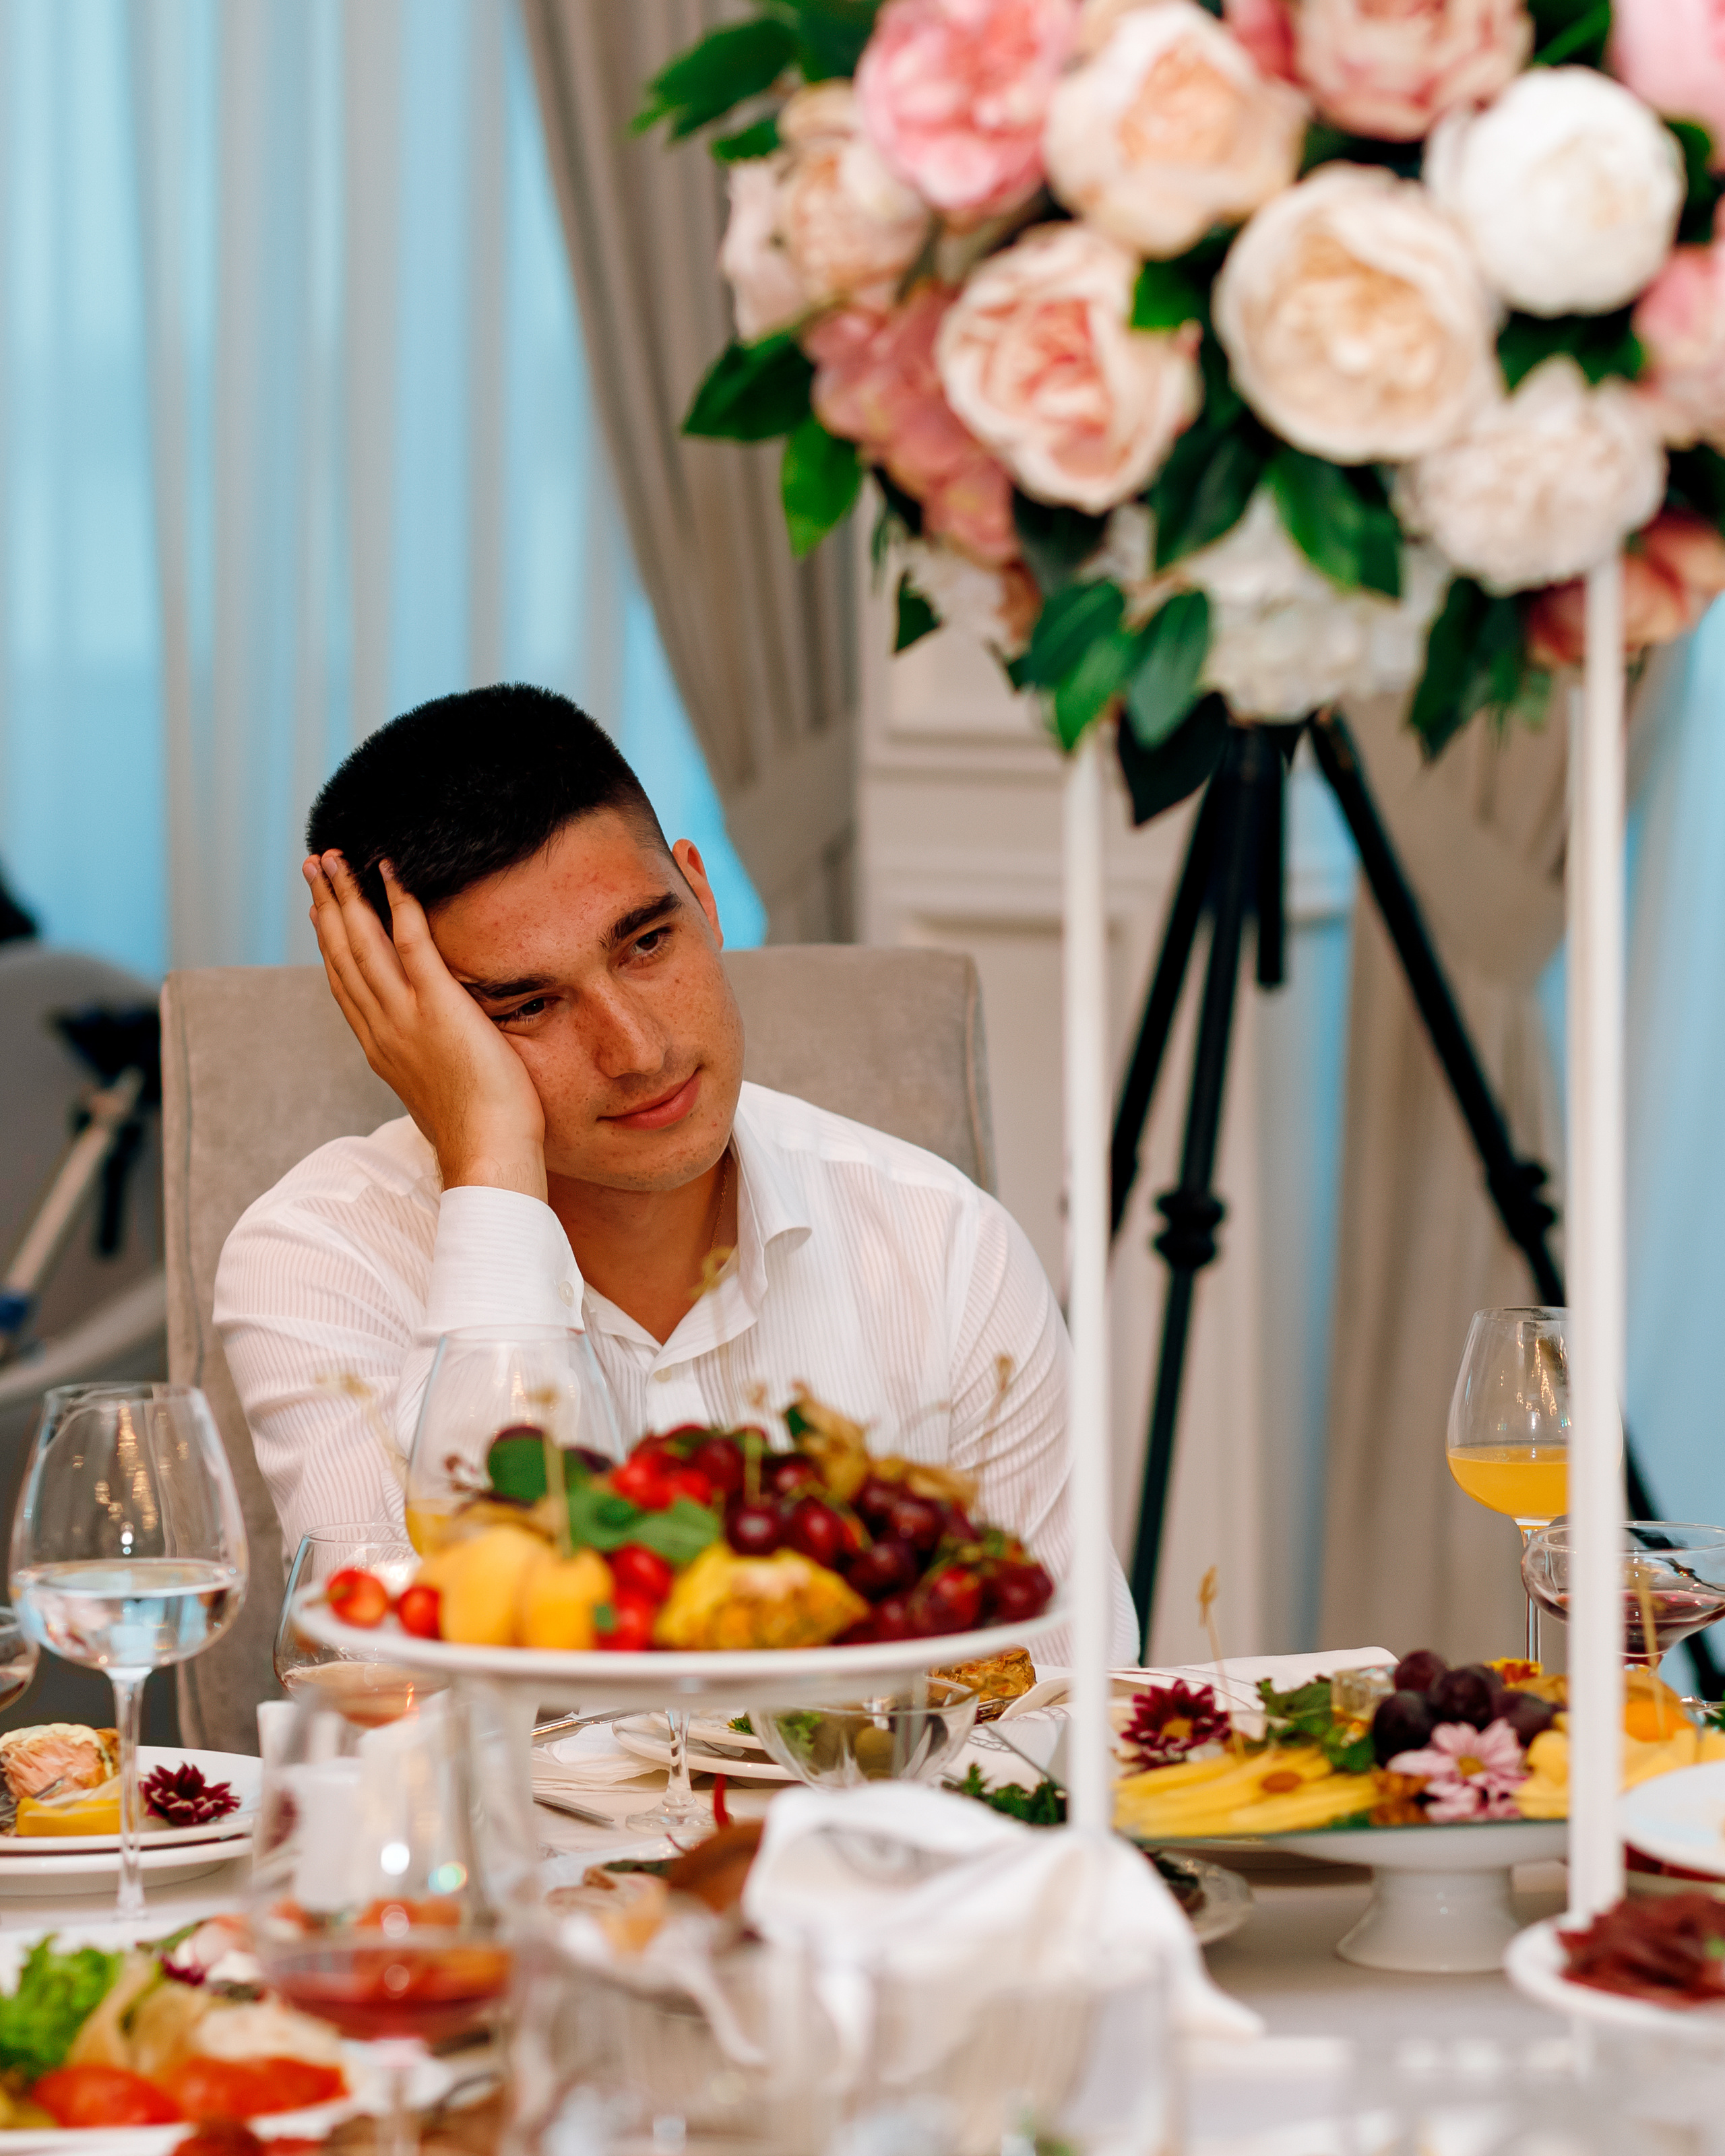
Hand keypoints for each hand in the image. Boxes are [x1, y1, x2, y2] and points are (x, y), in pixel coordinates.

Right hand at [304, 851, 547, 1198]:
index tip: (318, 910)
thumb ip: (429, 1058)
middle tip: (315, 864)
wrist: (487, 1153)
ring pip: (362, 943)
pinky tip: (390, 871)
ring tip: (336, 856)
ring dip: (347, 894)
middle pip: (342, 954)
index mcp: (380, 1047)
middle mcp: (382, 1027)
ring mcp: (405, 1015)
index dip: (328, 942)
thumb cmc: (479, 1131)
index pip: (345, 984)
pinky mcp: (438, 1006)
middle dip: (326, 905)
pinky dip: (398, 902)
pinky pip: (412, 942)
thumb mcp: (440, 1088)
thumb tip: (438, 1048)